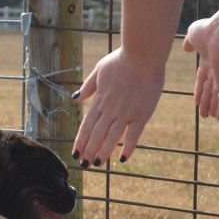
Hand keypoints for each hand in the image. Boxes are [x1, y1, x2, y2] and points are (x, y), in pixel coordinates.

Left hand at [71, 48, 164, 164]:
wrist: (142, 54)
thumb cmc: (122, 59)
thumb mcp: (100, 70)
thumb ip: (88, 86)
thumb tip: (75, 98)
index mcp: (100, 99)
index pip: (87, 125)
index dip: (80, 141)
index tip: (75, 154)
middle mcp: (110, 109)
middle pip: (96, 134)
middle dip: (89, 150)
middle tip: (84, 165)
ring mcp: (126, 112)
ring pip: (111, 137)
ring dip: (103, 152)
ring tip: (98, 164)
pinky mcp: (142, 113)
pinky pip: (134, 134)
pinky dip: (128, 147)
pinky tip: (123, 158)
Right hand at [182, 0, 218, 120]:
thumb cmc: (208, 30)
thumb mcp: (193, 34)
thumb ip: (189, 42)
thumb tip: (186, 47)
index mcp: (208, 58)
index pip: (203, 77)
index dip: (199, 89)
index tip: (197, 99)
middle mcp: (217, 69)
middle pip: (209, 89)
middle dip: (206, 101)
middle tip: (204, 113)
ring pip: (216, 96)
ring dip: (212, 107)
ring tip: (208, 117)